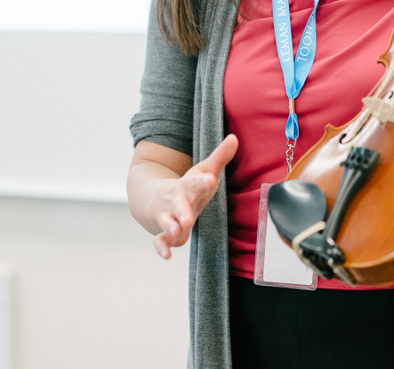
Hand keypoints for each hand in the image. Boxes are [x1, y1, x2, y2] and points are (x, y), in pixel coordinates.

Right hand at [148, 134, 238, 259]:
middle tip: (188, 218)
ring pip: (167, 222)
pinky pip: (159, 241)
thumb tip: (234, 138)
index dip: (202, 180)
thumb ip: (220, 157)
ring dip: (170, 226)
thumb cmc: (189, 186)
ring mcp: (168, 216)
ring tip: (177, 231)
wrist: (158, 199)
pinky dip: (161, 248)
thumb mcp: (204, 171)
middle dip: (183, 211)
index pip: (195, 182)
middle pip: (179, 205)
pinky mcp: (165, 233)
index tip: (209, 178)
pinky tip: (166, 256)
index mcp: (188, 186)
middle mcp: (177, 201)